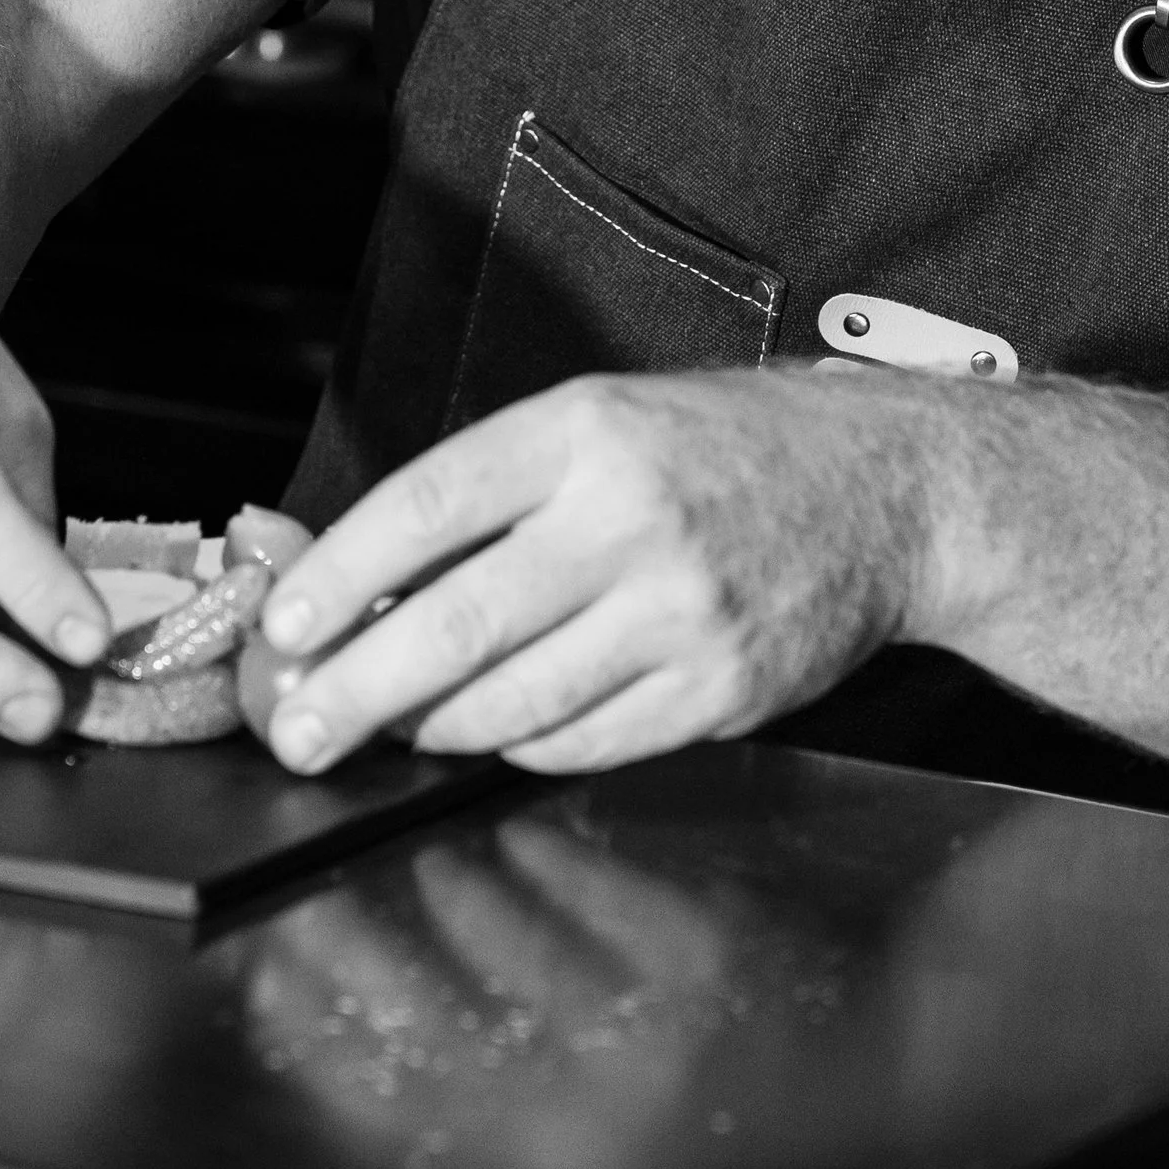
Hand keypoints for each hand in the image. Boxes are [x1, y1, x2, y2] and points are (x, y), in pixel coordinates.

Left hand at [252, 367, 939, 775]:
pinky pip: (582, 742)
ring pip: (512, 702)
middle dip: (354, 689)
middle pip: (455, 624)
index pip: (426, 506)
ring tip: (391, 725)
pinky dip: (520, 746)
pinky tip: (493, 731)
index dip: (339, 576)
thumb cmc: (720, 449)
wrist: (885, 488)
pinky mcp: (716, 690)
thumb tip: (358, 581)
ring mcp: (678, 613)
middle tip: (296, 725)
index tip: (283, 625)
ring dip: (429, 726)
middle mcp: (629, 518)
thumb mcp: (602, 423)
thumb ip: (492, 492)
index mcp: (584, 432)